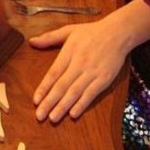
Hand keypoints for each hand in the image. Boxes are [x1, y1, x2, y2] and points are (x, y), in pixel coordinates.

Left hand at [29, 0, 149, 122]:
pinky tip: (73, 114)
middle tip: (40, 116)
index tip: (35, 100)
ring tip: (53, 118)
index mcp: (69, 52)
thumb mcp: (69, 30)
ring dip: (63, 106)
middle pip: (62, 86)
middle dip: (50, 102)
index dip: (44, 88)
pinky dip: (82, 104)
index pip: (53, 73)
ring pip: (75, 92)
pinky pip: (91, 94)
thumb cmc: (91, 32)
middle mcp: (79, 64)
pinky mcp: (104, 79)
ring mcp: (92, 72)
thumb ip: (49, 37)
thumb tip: (31, 41)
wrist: (118, 33)